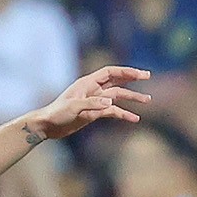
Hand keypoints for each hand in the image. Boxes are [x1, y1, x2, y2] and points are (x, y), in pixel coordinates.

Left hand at [32, 65, 151, 140]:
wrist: (48, 126)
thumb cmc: (57, 113)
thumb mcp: (74, 107)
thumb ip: (92, 103)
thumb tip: (111, 102)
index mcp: (87, 83)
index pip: (110, 72)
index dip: (125, 71)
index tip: (139, 74)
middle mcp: (94, 89)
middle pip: (117, 81)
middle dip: (132, 78)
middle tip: (148, 76)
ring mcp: (95, 101)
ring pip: (118, 96)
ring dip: (132, 97)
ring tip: (147, 100)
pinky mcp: (95, 113)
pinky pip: (113, 112)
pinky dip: (124, 114)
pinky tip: (135, 118)